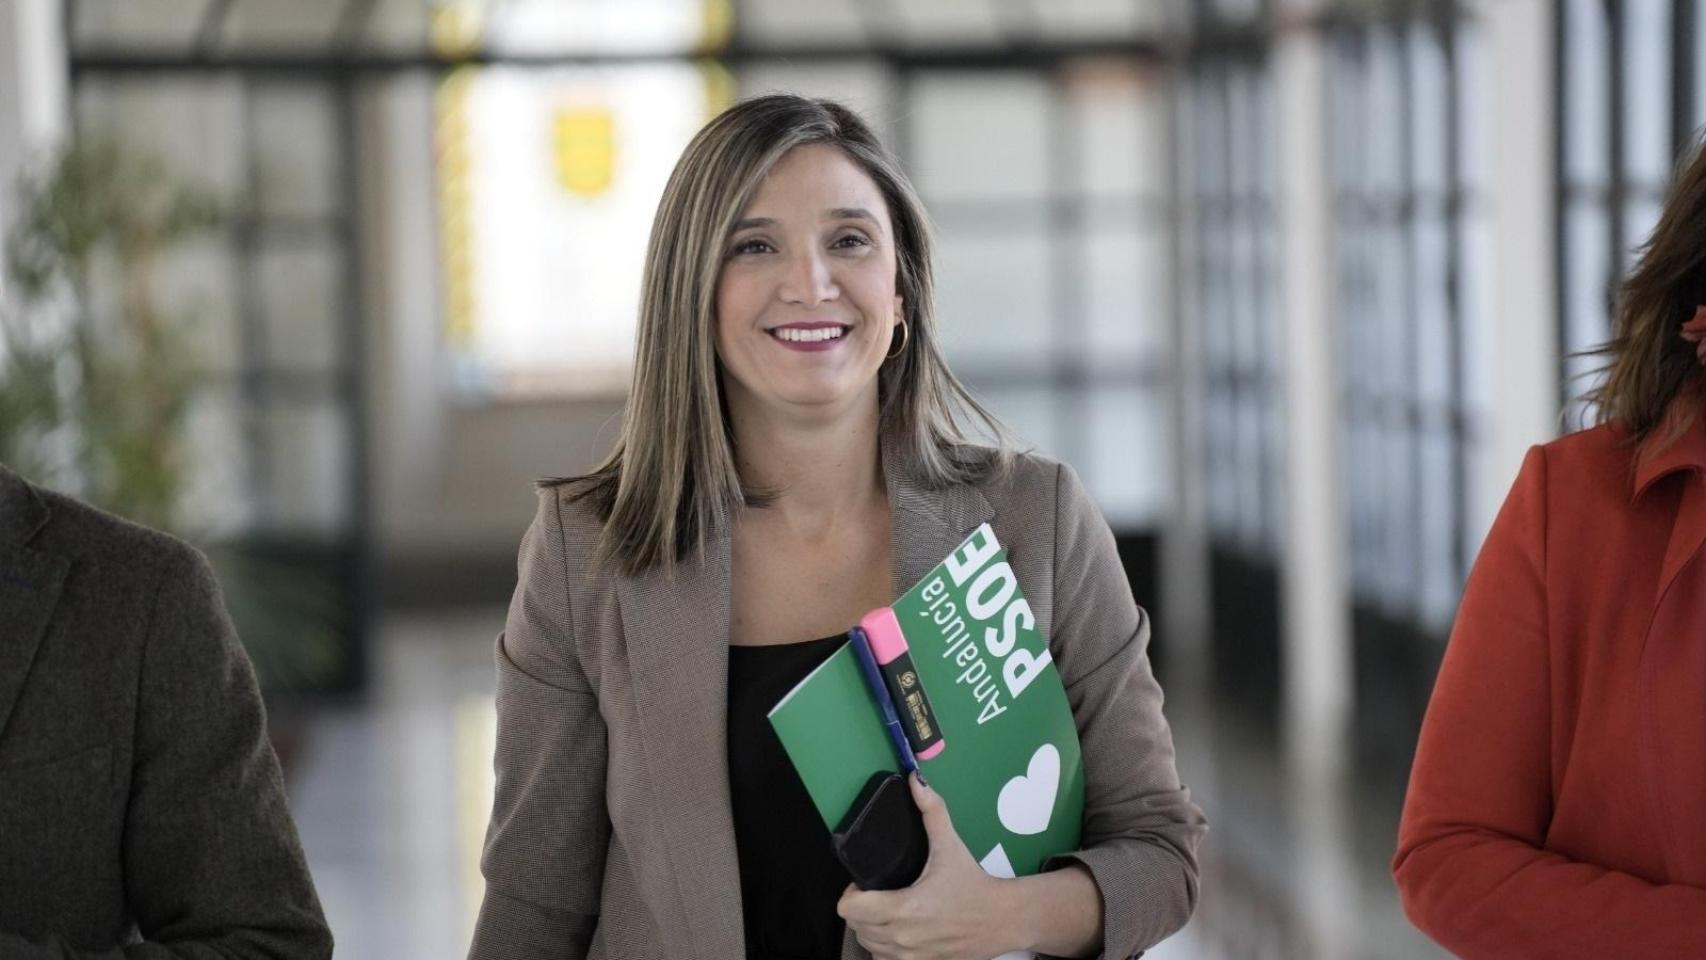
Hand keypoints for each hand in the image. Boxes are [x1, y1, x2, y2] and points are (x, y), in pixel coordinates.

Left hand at [837, 773, 1020, 959]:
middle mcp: (904, 937)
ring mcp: (911, 956)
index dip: (851, 893)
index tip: (863, 884)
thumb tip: (915, 781)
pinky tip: (896, 932)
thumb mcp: (951, 845)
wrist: (1002, 919)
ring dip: (869, 929)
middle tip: (875, 894)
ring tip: (884, 911)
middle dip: (860, 908)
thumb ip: (931, 811)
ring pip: (869, 945)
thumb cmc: (974, 884)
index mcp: (905, 908)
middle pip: (856, 927)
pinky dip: (883, 948)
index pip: (851, 909)